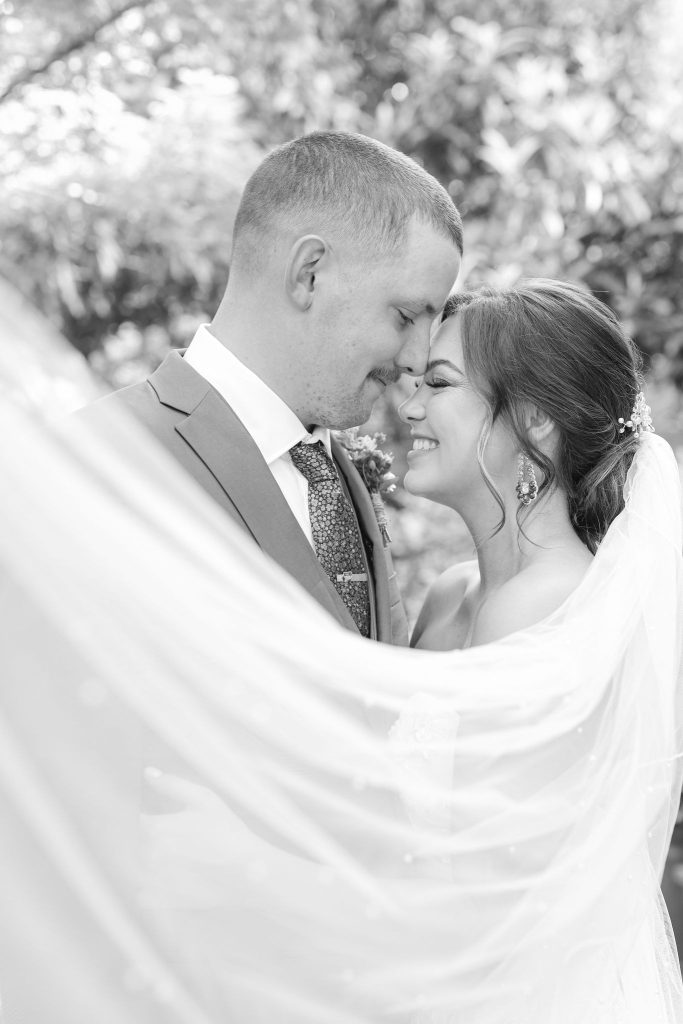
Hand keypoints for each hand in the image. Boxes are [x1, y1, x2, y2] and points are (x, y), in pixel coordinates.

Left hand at [140, 769, 251, 908]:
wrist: (250, 874)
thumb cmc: (228, 831)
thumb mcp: (204, 799)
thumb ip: (171, 784)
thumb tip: (147, 771)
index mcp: (156, 829)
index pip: (143, 823)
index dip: (161, 821)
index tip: (182, 826)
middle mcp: (150, 857)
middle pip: (144, 846)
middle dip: (162, 843)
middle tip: (190, 844)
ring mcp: (156, 882)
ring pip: (144, 870)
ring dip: (159, 866)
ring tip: (189, 863)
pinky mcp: (163, 902)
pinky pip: (146, 895)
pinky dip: (157, 890)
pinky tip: (181, 882)